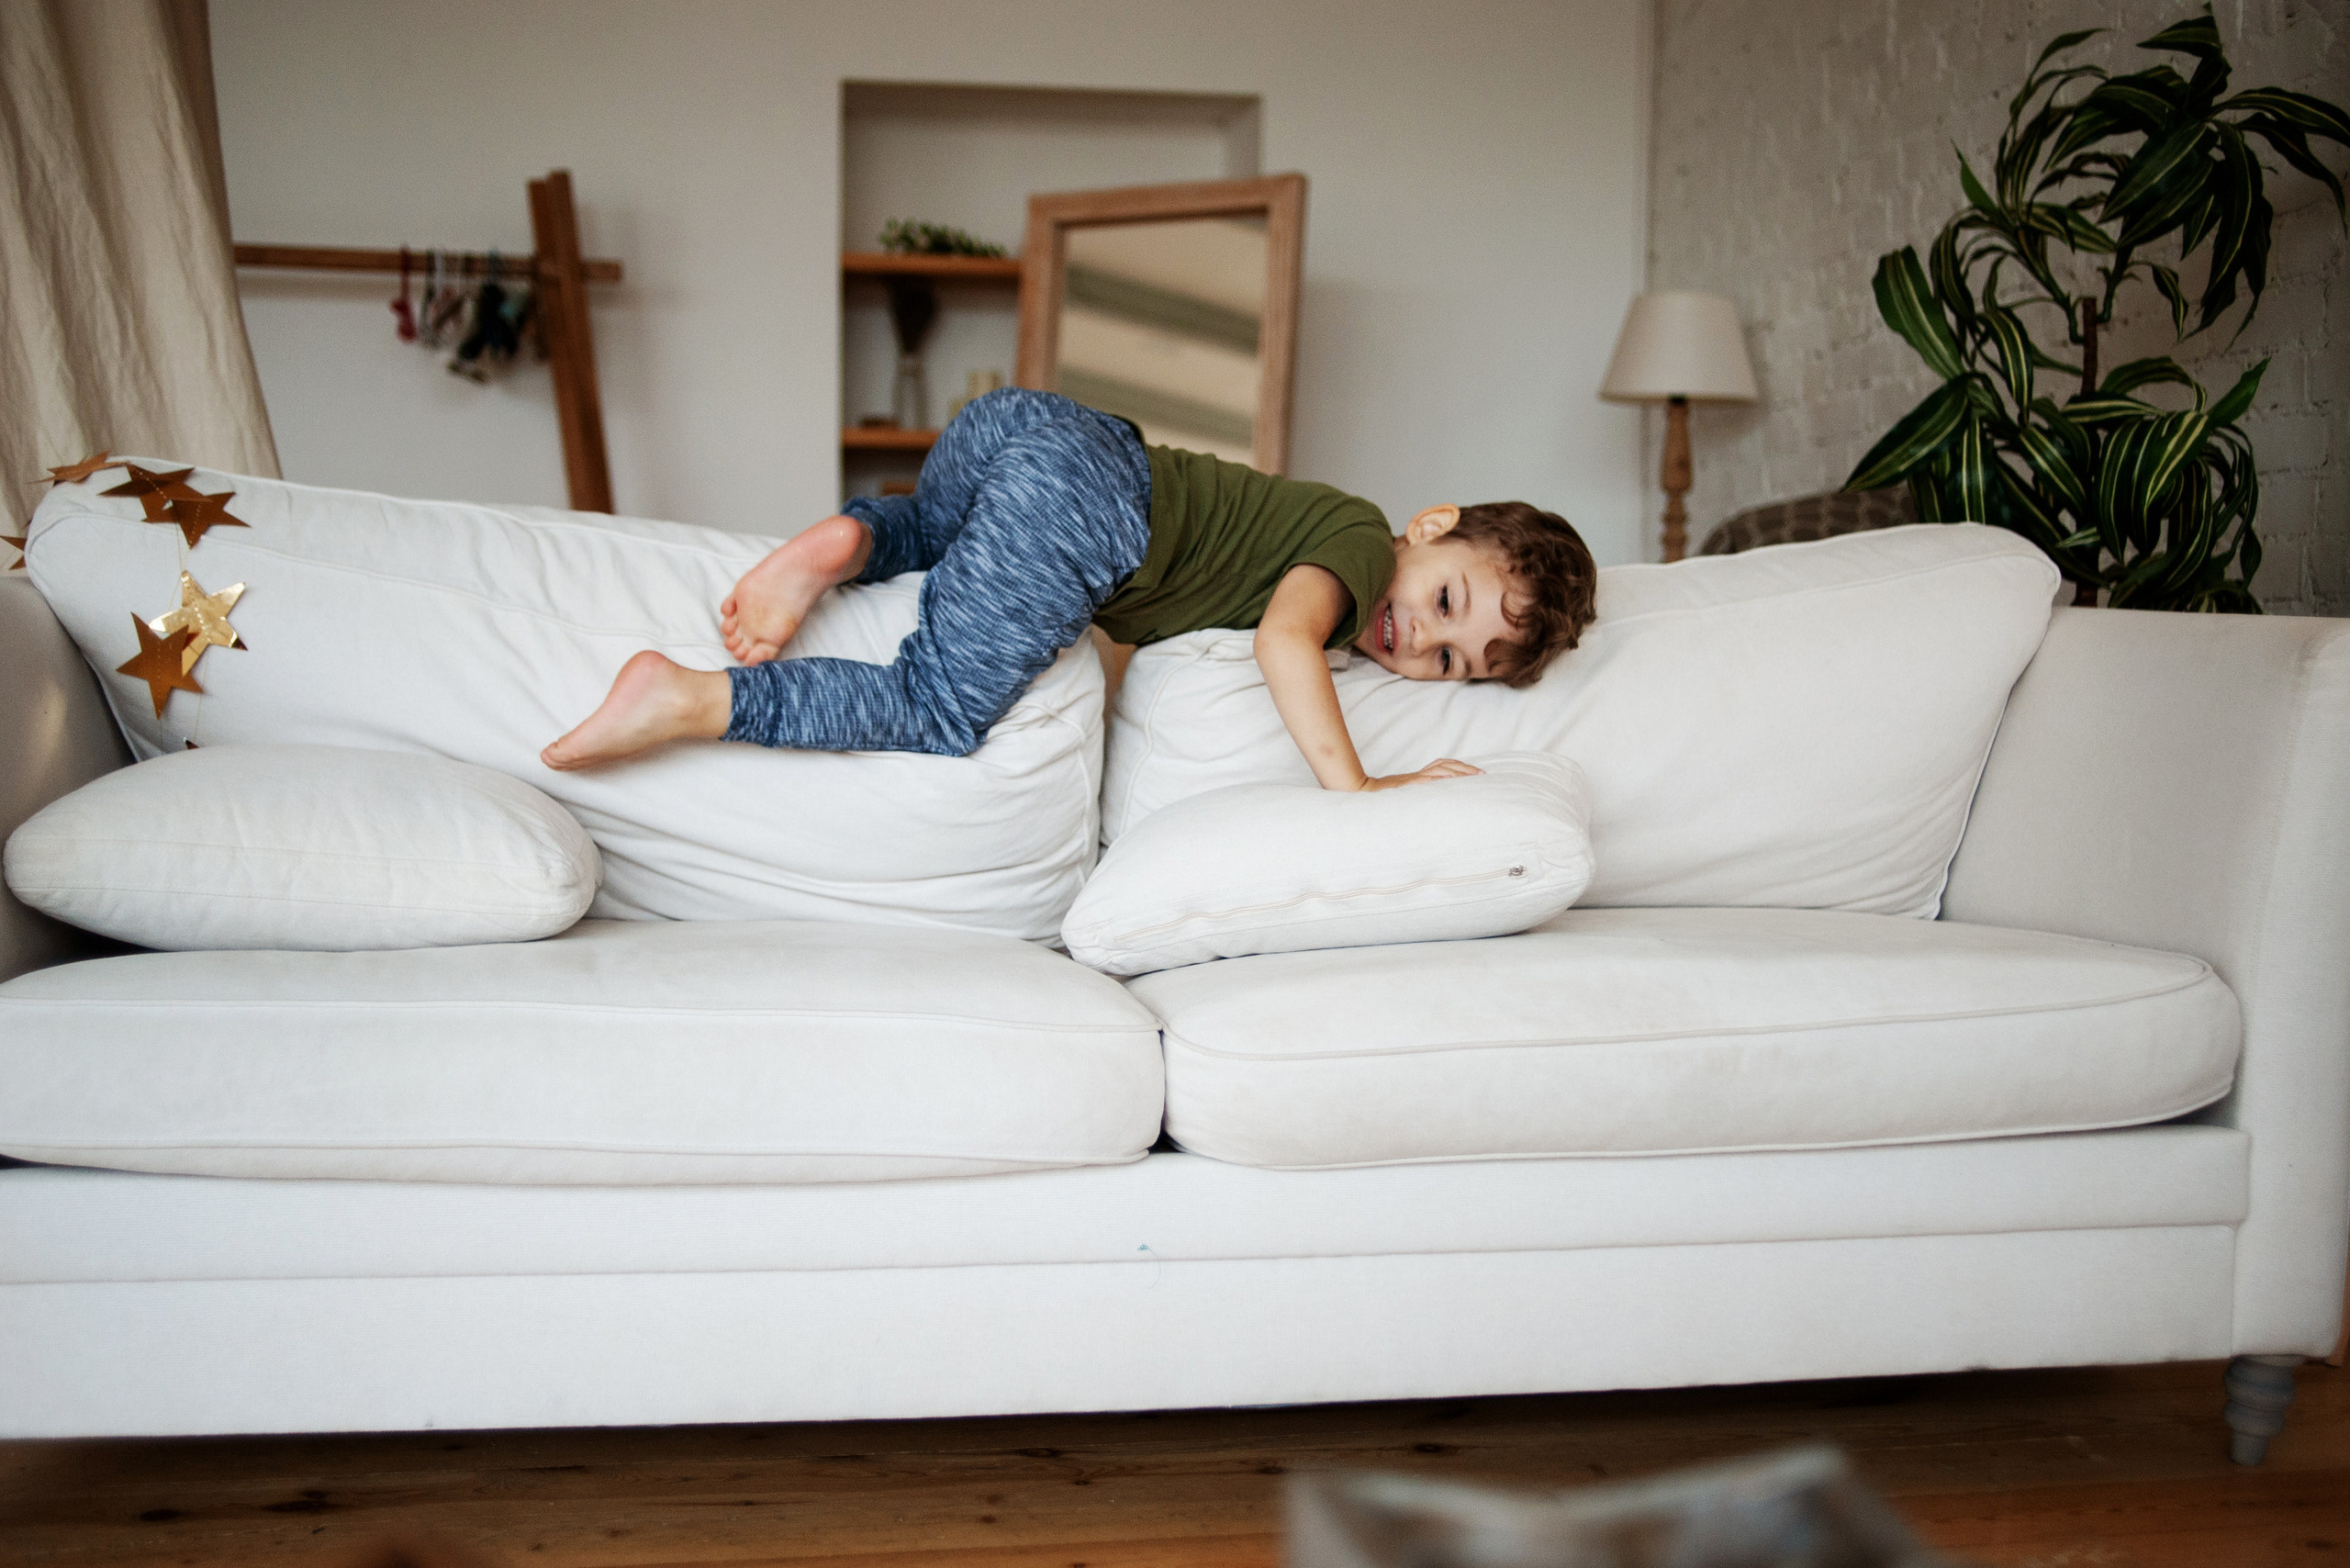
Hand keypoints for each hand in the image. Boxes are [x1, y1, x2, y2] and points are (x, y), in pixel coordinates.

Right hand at [1357, 758, 1482, 790]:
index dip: (1462, 767)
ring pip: (1438, 769)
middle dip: (1465, 768)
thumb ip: (1425, 794)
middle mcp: (1419, 774)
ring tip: (1471, 776)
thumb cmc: (1387, 799)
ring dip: (1456, 772)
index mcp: (1420, 776)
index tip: (1478, 773)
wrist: (1366, 794)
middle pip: (1446, 765)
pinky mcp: (1406, 785)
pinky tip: (1449, 780)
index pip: (1445, 765)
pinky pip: (1423, 780)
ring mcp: (1412, 779)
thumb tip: (1443, 796)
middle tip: (1481, 774)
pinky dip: (1436, 778)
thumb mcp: (1410, 796)